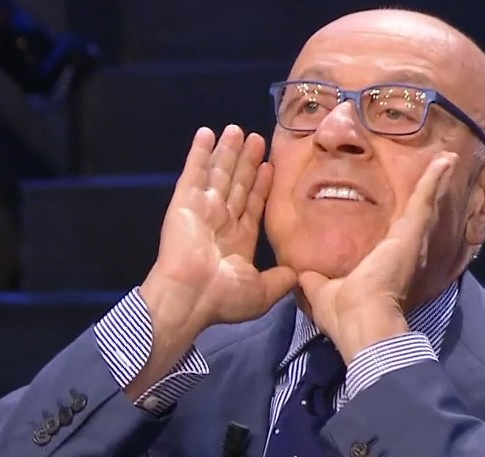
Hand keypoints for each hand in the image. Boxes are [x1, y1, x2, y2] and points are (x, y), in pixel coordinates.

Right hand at [127, 126, 296, 395]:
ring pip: (219, 173)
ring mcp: (202, 209)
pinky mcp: (185, 201)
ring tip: (237, 129)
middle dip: (247, 161)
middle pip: (237, 183)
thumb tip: (299, 275)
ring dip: (227, 151)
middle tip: (257, 137)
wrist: (190, 297)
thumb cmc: (224, 297)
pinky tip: (206, 133)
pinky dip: (199, 152)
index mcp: (239, 240)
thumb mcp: (263, 293)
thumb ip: (281, 280)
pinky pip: (194, 172)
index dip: (262, 185)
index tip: (270, 166)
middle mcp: (221, 221)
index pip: (253, 204)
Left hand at [299, 152, 457, 362]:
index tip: (409, 205)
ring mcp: (411, 241)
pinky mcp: (412, 233)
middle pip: (419, 218)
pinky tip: (445, 159)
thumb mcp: (323, 292)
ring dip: (436, 182)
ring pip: (426, 205)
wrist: (360, 321)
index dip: (405, 222)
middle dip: (430, 196)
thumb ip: (315, 280)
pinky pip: (424, 199)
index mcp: (384, 265)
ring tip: (446, 158)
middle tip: (439, 171)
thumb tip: (302, 274)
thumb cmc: (344, 314)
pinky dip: (434, 179)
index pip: (396, 237)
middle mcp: (404, 252)